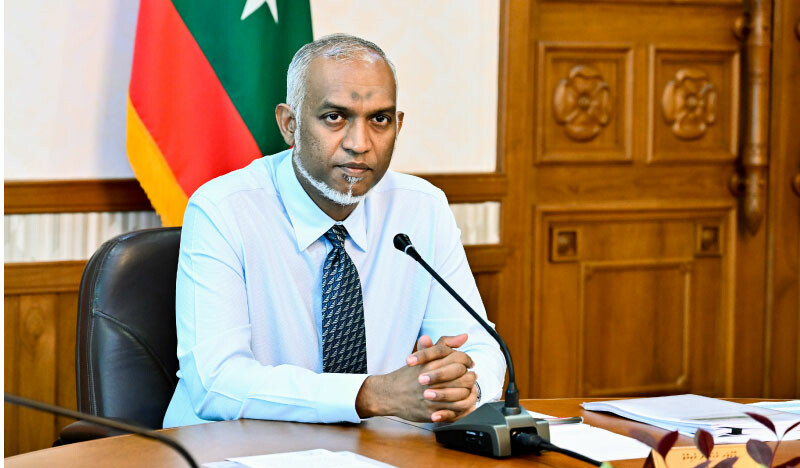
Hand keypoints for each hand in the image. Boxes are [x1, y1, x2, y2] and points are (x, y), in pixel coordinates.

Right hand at [355, 334, 477, 422]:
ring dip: (468, 393)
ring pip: (462, 394)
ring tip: (468, 391)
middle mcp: (433, 378)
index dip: (468, 361)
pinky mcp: (431, 411)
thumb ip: (444, 344)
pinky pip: (455, 411)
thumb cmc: (407, 375)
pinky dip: (463, 408)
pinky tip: (463, 404)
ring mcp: (432, 396)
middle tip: (470, 378)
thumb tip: (464, 336)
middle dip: (470, 378)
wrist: (389, 394)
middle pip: (464, 377)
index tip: (469, 364)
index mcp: (431, 362)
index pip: (460, 359)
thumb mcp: (423, 355)